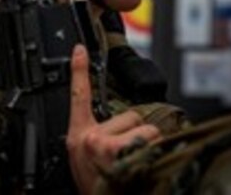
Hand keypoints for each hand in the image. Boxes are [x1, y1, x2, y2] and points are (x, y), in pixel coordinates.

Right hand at [66, 44, 160, 194]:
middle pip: (129, 115)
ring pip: (144, 128)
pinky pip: (150, 138)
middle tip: (126, 157)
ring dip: (145, 144)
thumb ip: (94, 137)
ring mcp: (106, 145)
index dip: (79, 70)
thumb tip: (120, 124)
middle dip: (134, 134)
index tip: (80, 49)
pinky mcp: (121, 152)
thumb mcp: (85, 160)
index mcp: (78, 136)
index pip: (78, 95)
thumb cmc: (97, 187)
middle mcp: (90, 138)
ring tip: (134, 164)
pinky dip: (153, 151)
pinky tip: (142, 167)